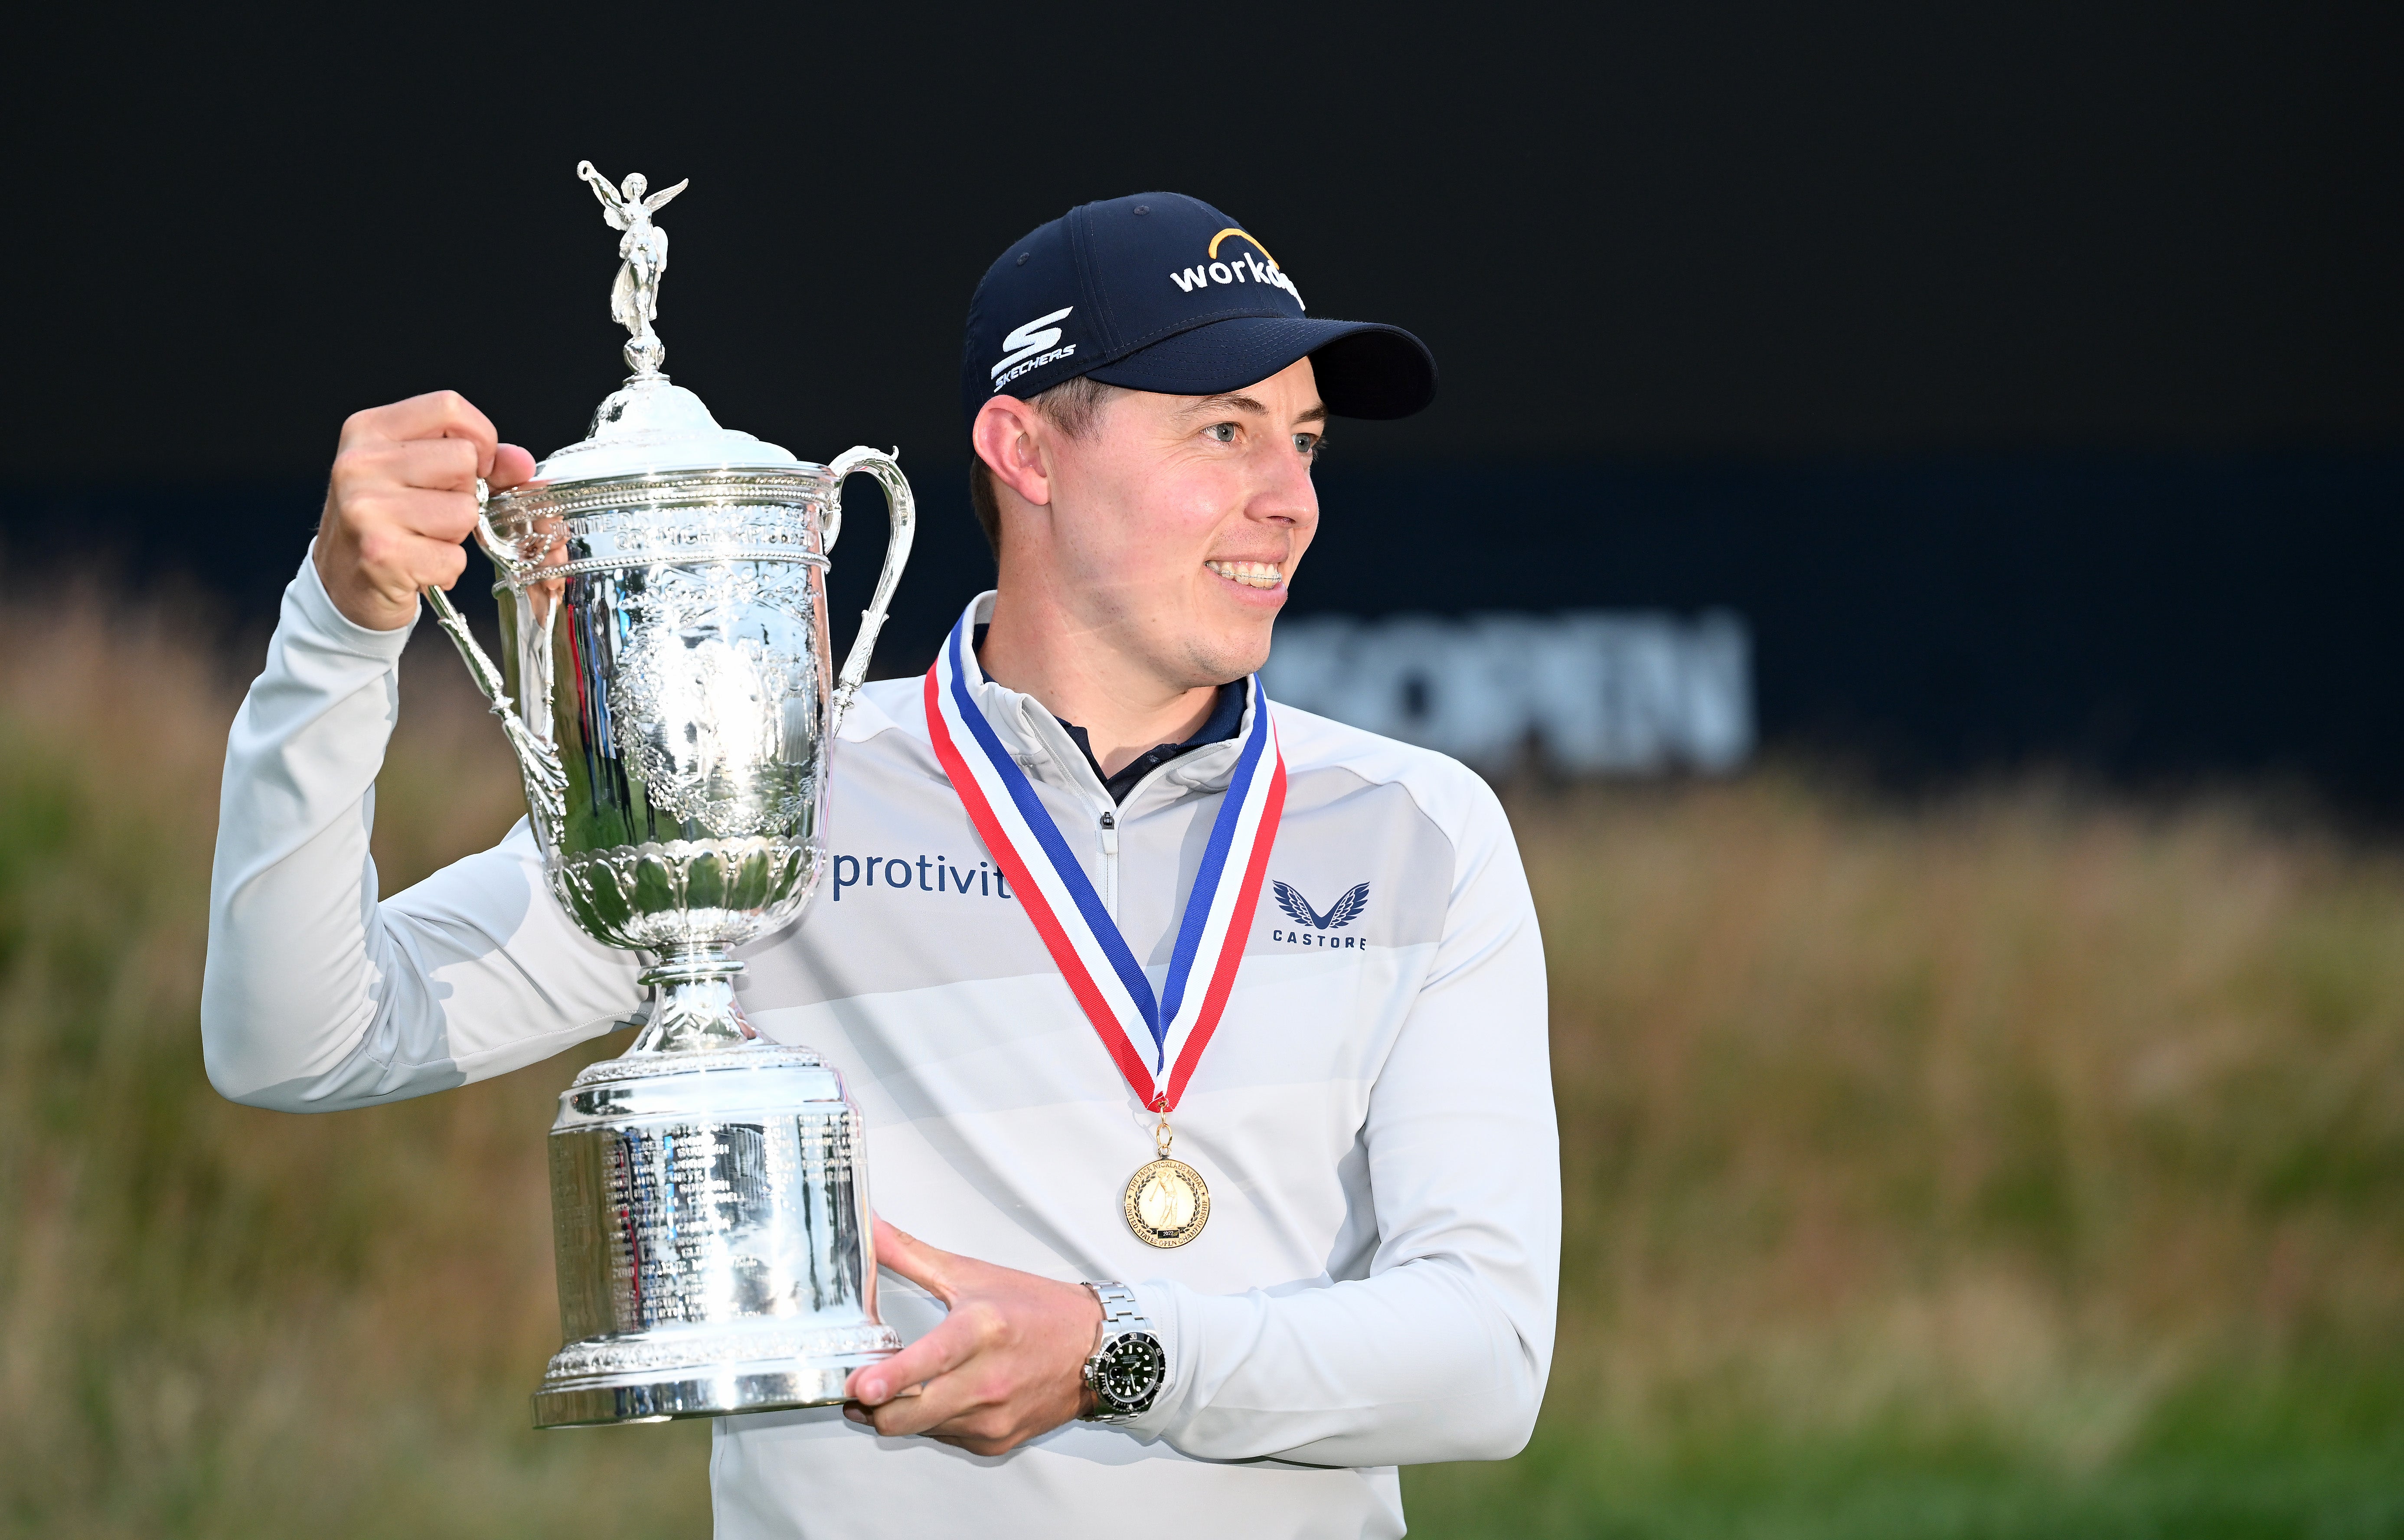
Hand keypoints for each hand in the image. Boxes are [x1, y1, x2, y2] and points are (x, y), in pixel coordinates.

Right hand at [313, 390, 537, 630]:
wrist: (340, 583)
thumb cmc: (384, 523)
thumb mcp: (419, 476)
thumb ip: (476, 461)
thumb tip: (521, 461)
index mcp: (368, 430)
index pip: (448, 406)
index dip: (479, 436)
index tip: (475, 465)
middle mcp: (359, 463)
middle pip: (463, 459)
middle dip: (464, 493)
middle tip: (433, 513)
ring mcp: (366, 508)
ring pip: (464, 510)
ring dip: (456, 534)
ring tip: (422, 539)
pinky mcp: (380, 553)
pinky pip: (453, 557)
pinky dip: (446, 568)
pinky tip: (417, 566)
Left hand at [843, 1216, 1103, 1454]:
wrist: (1095, 1348)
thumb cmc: (1037, 1309)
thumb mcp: (971, 1273)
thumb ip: (910, 1254)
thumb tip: (868, 1227)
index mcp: (982, 1330)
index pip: (929, 1361)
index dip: (891, 1378)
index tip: (859, 1387)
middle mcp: (988, 1380)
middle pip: (909, 1414)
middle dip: (874, 1407)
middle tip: (859, 1388)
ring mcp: (993, 1417)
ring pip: (920, 1430)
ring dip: (899, 1414)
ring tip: (894, 1390)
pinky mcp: (996, 1442)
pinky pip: (944, 1438)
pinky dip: (932, 1422)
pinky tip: (938, 1398)